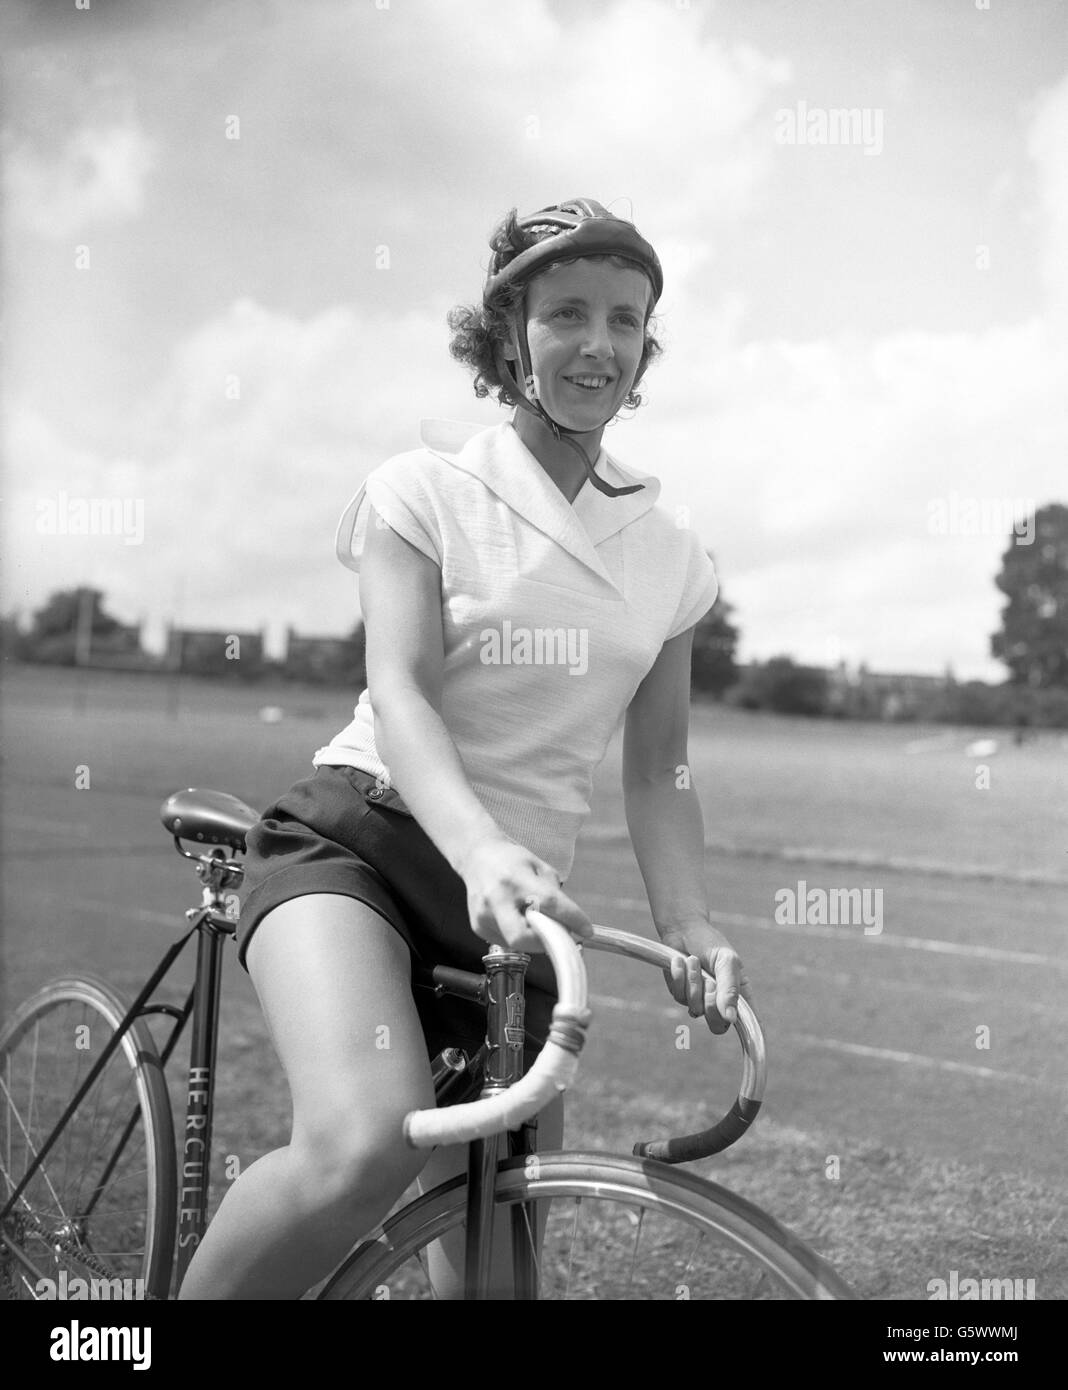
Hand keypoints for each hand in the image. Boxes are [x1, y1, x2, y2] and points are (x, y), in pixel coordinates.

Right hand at [461, 837, 593, 951]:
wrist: (477, 857)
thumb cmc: (512, 860)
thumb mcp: (539, 867)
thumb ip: (554, 895)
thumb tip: (569, 924)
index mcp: (515, 878)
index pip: (548, 903)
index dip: (571, 919)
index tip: (586, 930)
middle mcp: (495, 898)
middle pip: (521, 937)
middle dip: (544, 943)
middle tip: (558, 936)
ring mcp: (483, 916)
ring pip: (515, 943)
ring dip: (534, 939)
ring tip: (538, 922)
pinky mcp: (478, 927)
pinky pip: (506, 941)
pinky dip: (520, 936)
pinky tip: (519, 920)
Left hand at [658, 921, 751, 1035]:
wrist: (683, 929)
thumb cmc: (710, 943)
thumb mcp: (726, 961)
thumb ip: (729, 988)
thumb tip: (731, 1019)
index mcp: (740, 995)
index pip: (750, 1025)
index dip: (753, 1040)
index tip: (753, 1051)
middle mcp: (721, 1002)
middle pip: (718, 1027)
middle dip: (711, 1004)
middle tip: (709, 981)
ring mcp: (700, 1000)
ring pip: (695, 1010)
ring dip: (693, 983)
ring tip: (693, 961)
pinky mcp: (681, 994)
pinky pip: (679, 996)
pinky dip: (679, 977)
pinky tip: (680, 962)